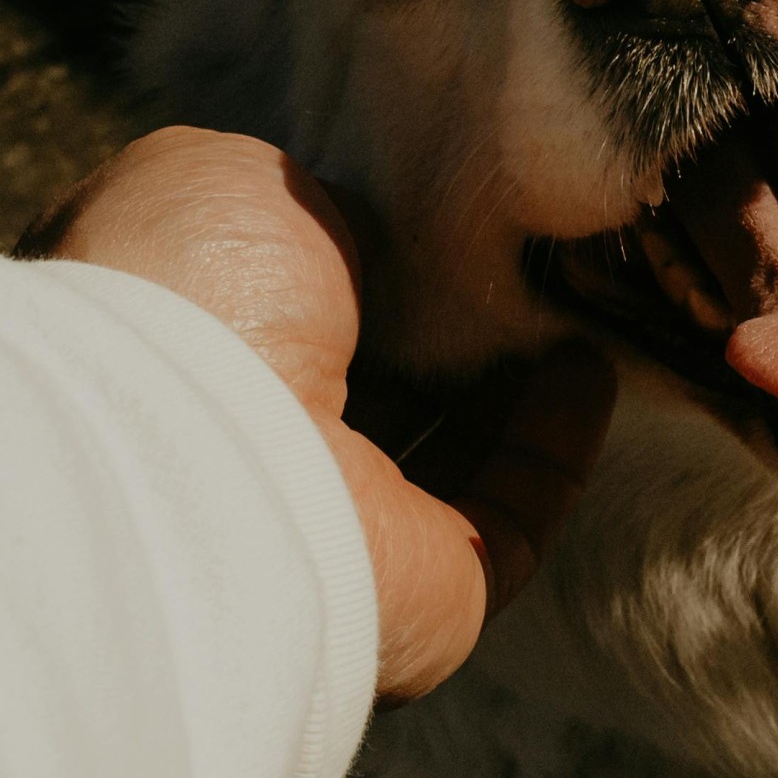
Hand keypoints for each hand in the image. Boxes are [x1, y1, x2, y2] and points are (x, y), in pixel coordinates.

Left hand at [21, 127, 614, 698]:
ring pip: (447, 460)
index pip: (289, 314)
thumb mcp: (229, 184)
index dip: (367, 266)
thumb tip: (375, 242)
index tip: (440, 217)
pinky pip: (510, 517)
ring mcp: (338, 532)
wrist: (193, 446)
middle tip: (528, 265)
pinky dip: (553, 448)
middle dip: (449, 331)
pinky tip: (590, 370)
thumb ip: (309, 206)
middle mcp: (253, 453)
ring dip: (515, 388)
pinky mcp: (425, 592)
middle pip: (372, 388)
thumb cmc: (187, 294)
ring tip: (581, 305)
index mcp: (187, 360)